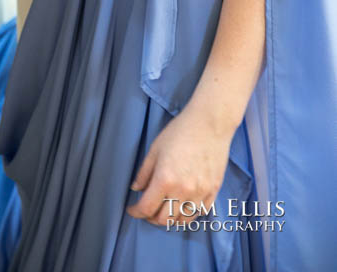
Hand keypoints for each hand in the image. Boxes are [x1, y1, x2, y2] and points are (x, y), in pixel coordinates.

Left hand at [126, 104, 231, 227]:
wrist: (209, 123)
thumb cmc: (180, 132)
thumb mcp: (155, 149)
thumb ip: (144, 172)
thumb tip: (136, 188)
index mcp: (165, 179)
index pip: (147, 208)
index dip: (136, 212)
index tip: (132, 209)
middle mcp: (183, 191)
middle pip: (164, 220)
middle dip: (151, 218)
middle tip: (147, 210)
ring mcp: (200, 193)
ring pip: (182, 221)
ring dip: (170, 219)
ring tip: (163, 209)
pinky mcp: (213, 191)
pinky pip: (199, 213)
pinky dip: (188, 215)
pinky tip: (181, 206)